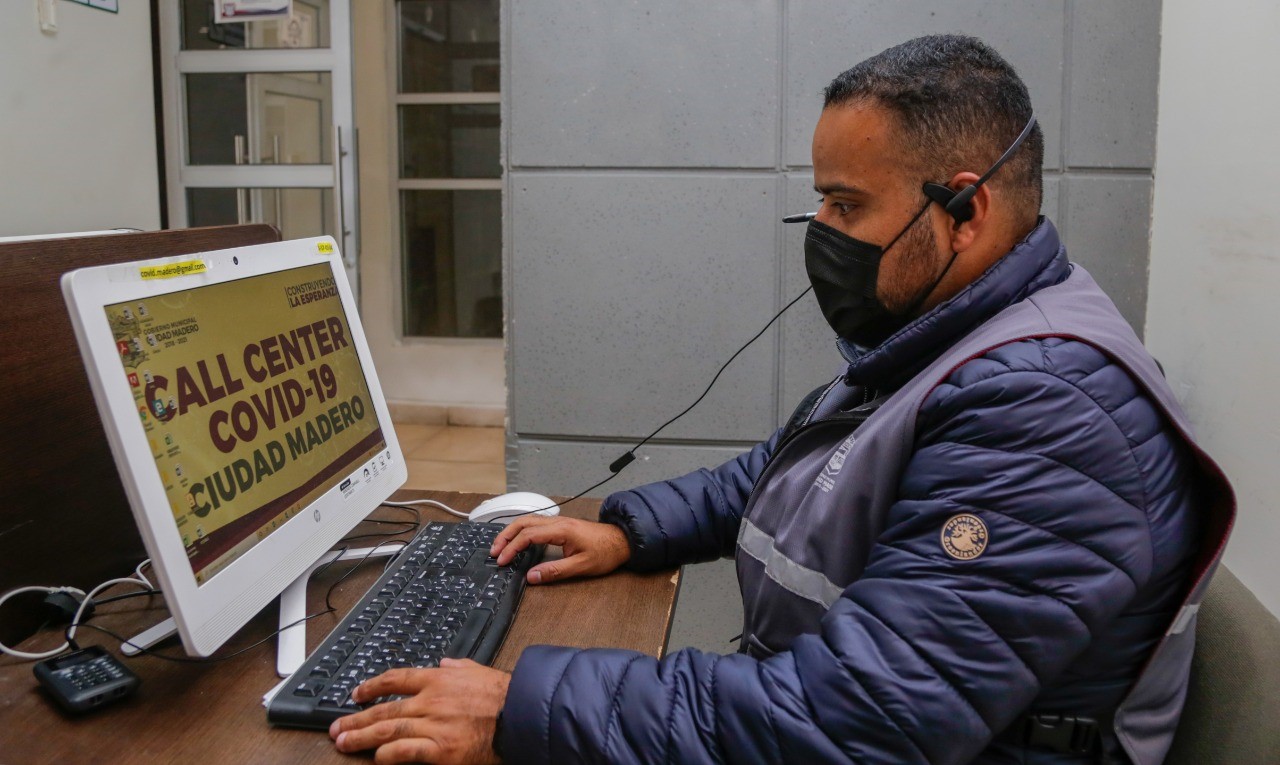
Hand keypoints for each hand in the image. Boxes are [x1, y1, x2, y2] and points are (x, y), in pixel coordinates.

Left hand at [330, 659, 507, 764]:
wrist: (522, 715)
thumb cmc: (504, 695)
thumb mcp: (478, 671)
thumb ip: (458, 667)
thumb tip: (444, 663)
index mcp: (438, 679)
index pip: (395, 679)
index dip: (371, 686)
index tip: (357, 694)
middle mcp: (431, 700)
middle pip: (384, 708)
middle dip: (356, 718)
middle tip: (336, 726)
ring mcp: (434, 725)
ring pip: (388, 730)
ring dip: (362, 737)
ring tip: (343, 743)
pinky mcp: (441, 749)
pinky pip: (406, 752)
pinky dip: (388, 755)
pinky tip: (376, 758)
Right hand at [489, 516, 630, 584]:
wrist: (622, 540)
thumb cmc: (606, 552)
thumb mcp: (581, 566)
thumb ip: (555, 571)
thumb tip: (532, 577)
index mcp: (561, 530)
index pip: (528, 535)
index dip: (512, 548)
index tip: (502, 560)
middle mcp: (558, 522)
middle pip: (523, 523)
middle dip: (505, 536)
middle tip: (493, 551)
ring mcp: (559, 522)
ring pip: (528, 521)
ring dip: (512, 532)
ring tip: (500, 545)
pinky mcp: (561, 525)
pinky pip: (536, 523)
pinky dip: (522, 530)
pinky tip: (518, 539)